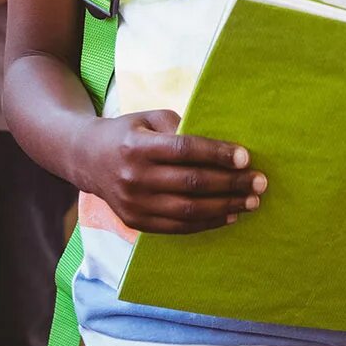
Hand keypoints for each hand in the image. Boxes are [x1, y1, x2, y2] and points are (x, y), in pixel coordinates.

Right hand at [71, 109, 265, 233]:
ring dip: (226, 207)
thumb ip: (180, 127)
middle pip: (192, 183)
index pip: (185, 150)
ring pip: (189, 210)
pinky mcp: (136, 222)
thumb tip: (220, 145)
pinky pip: (178, 227)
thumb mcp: (148, 118)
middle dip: (231, 183)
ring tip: (251, 202)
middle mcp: (134, 177)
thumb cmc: (128, 133)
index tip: (246, 156)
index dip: (217, 153)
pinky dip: (207, 223)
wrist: (86, 159)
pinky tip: (229, 215)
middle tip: (260, 182)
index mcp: (137, 146)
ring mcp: (134, 204)